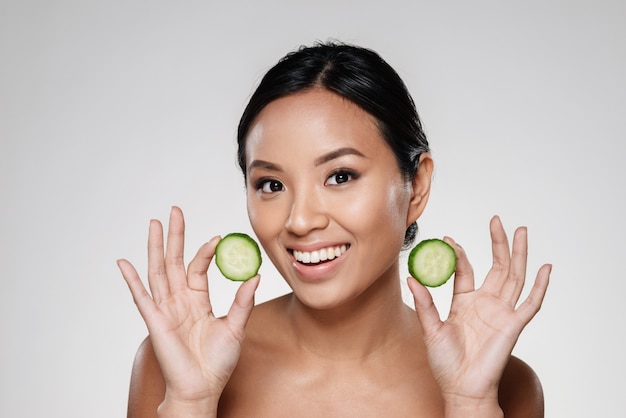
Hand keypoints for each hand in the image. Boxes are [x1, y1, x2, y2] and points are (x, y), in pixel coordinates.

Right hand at [117, 207, 258, 411]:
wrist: (203, 387)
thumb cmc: (218, 361)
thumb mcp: (236, 327)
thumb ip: (243, 301)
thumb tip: (255, 275)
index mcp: (197, 299)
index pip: (198, 267)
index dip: (205, 251)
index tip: (217, 237)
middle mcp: (179, 300)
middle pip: (174, 261)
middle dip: (174, 236)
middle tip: (174, 211)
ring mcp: (165, 309)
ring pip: (158, 271)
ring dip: (155, 247)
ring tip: (153, 223)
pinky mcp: (155, 321)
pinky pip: (141, 297)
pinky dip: (132, 280)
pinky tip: (124, 262)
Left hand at [408, 216, 549, 411]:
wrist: (461, 387)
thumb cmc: (445, 363)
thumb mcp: (430, 328)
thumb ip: (424, 302)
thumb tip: (412, 277)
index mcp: (465, 302)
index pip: (466, 270)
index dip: (460, 254)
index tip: (448, 238)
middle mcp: (485, 304)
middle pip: (496, 267)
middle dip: (498, 243)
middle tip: (497, 220)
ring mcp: (501, 313)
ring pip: (514, 277)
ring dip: (519, 254)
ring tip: (521, 231)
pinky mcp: (513, 325)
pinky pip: (531, 303)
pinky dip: (540, 286)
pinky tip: (546, 268)